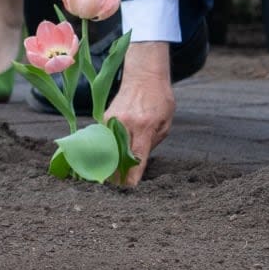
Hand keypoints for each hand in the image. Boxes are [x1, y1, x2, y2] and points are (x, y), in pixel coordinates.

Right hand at [105, 42, 175, 186]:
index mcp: (145, 126)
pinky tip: (102, 163)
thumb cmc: (159, 100)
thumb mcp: (166, 122)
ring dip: (106, 167)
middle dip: (116, 176)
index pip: (137, 157)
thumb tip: (139, 161)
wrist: (144, 76)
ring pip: (106, 151)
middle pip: (117, 157)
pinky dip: (103, 152)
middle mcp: (126, 124)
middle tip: (116, 193)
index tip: (129, 190)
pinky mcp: (103, 119)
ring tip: (105, 183)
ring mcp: (112, 121)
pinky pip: (103, 141)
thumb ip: (154, 142)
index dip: (132, 176)